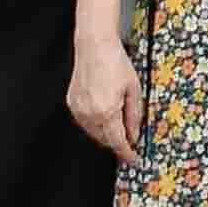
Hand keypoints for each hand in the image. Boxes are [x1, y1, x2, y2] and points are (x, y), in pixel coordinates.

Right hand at [67, 23, 143, 157]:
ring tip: (119, 122)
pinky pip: (86, 123)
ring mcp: (78, 110)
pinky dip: (96, 124)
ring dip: (107, 134)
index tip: (135, 160)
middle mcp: (89, 114)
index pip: (118, 142)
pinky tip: (105, 114)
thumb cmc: (115, 62)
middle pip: (105, 140)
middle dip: (118, 143)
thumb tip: (134, 136)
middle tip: (130, 140)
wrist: (94, 46)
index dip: (128, 154)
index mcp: (107, 111)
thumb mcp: (134, 89)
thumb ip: (134, 116)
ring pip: (94, 133)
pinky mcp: (72, 104)